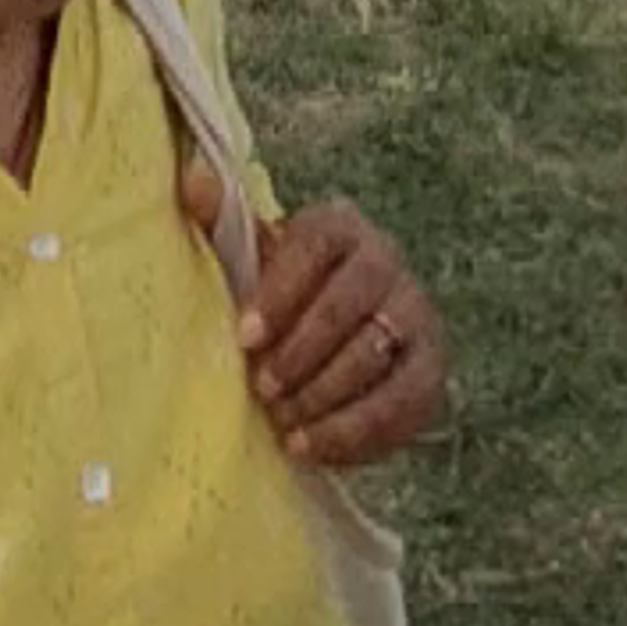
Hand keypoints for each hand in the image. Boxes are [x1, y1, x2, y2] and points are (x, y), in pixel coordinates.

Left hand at [234, 196, 450, 469]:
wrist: (337, 339)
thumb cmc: (279, 296)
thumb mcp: (248, 258)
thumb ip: (220, 220)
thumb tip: (196, 179)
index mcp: (339, 226)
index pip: (315, 245)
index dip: (279, 294)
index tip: (243, 338)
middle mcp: (387, 262)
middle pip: (349, 303)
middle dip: (301, 352)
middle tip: (263, 390)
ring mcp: (416, 317)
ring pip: (376, 355)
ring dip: (323, 395)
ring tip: (283, 423)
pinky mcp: (430, 372)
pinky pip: (400, 405)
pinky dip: (353, 433)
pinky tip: (311, 447)